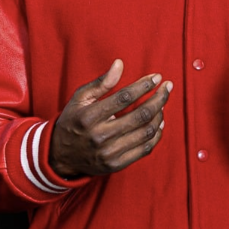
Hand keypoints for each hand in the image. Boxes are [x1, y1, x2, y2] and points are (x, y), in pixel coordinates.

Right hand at [49, 59, 171, 178]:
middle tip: (168, 87)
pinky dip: (156, 134)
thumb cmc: (73, 121)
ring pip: (146, 132)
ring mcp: (109, 152)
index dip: (144, 85)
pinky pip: (145, 149)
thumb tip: (120, 64)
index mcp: (89, 116)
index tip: (157, 77)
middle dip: (159, 98)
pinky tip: (159, 122)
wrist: (60, 156)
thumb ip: (101, 82)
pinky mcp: (117, 165)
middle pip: (140, 115)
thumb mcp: (79, 99)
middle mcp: (100, 135)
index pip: (124, 97)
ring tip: (161, 103)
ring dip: (159, 115)